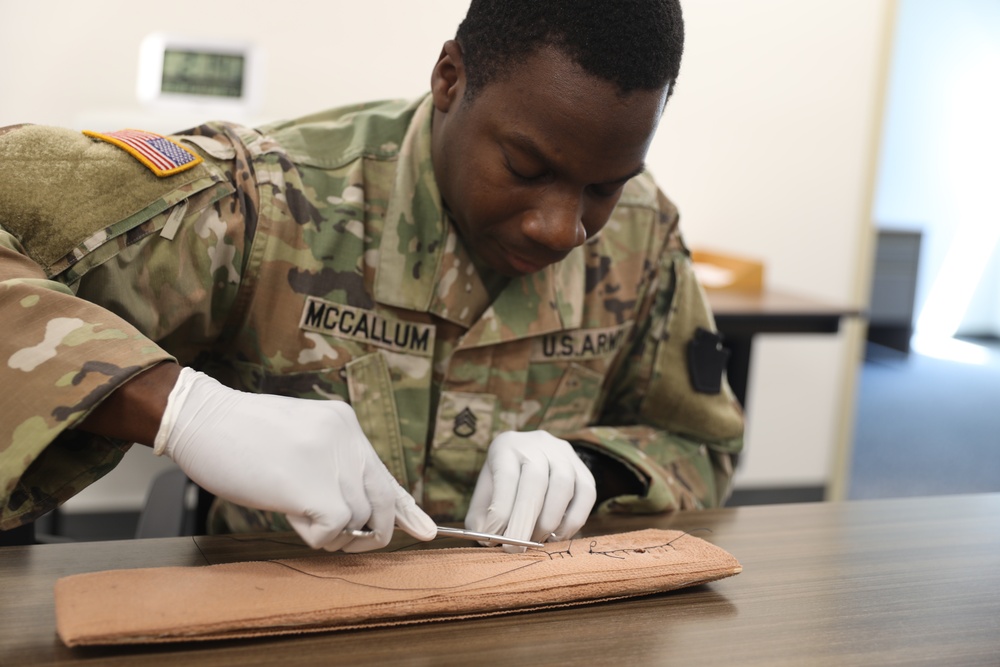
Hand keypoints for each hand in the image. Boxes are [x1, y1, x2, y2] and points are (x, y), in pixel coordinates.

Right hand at [153, 368, 435, 551]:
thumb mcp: (299, 442)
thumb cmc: (240, 437)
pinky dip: (317, 536)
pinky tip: (291, 516)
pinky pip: (336, 529)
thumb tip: (357, 512)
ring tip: (294, 511)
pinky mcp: (314, 484)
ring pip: (359, 519)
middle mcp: (347, 437)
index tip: (426, 531)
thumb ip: (331, 467)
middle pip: (383, 501)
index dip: (406, 508)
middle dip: (371, 532)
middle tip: (340, 539)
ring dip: (331, 532)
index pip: (386, 473)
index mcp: (345, 423)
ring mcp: (333, 458)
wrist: (199, 420)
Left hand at [465, 431, 595, 552]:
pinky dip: (572, 521)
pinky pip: (586, 495)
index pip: (506, 476)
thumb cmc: (505, 481)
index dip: (500, 510)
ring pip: (563, 486)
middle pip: (535, 480)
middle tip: (516, 548)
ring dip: (549, 520)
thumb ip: (482, 515)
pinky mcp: (584, 470)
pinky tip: (557, 535)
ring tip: (536, 540)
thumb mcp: (486, 491)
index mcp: (507, 446)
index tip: (493, 537)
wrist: (532, 457)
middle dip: (525, 519)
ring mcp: (564, 455)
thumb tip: (489, 537)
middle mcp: (538, 444)